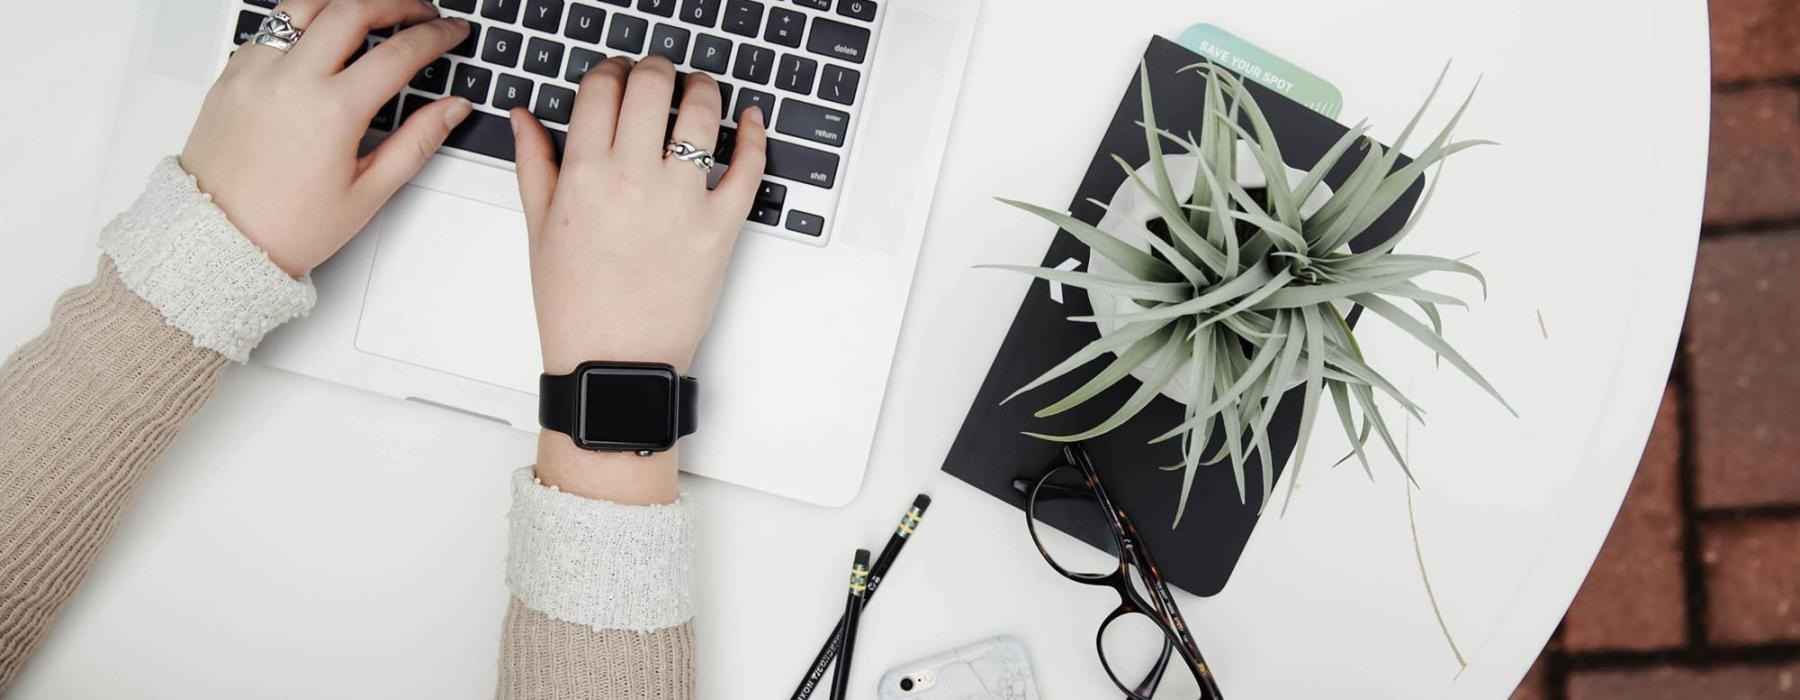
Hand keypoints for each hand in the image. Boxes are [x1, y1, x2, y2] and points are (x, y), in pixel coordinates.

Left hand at [180, 0, 473, 276]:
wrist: (218, 239)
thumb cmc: (287, 226)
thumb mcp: (368, 192)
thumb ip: (416, 141)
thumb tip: (452, 109)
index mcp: (332, 111)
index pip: (399, 53)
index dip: (435, 36)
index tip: (451, 32)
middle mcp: (291, 80)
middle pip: (353, 9)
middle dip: (397, 2)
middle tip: (420, 11)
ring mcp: (256, 71)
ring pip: (306, 3)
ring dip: (347, 0)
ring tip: (371, 9)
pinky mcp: (232, 73)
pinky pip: (272, 27)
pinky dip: (304, 20)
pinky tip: (322, 35)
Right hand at [512, 56, 766, 504]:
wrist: (613, 364)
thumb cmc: (575, 306)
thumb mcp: (539, 230)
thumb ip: (534, 163)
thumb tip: (526, 118)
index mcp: (584, 174)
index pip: (601, 88)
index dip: (610, 70)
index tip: (616, 76)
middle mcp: (633, 179)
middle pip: (651, 85)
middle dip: (655, 68)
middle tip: (658, 75)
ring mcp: (682, 202)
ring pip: (702, 113)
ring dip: (703, 89)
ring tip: (699, 90)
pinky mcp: (722, 227)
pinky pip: (749, 167)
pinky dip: (754, 135)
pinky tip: (750, 120)